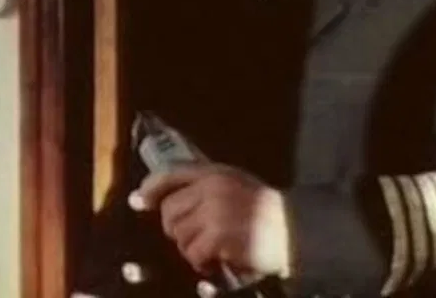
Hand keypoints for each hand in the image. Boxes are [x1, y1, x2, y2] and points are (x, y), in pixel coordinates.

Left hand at [130, 164, 289, 278]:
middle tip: (192, 239)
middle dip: (175, 229)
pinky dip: (200, 262)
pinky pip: (194, 252)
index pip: (170, 174)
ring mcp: (216, 212)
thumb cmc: (265, 210)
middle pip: (169, 210)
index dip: (151, 188)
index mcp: (215, 173)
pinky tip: (213, 263)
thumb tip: (158, 199)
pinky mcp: (221, 236)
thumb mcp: (235, 186)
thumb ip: (203, 189)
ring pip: (179, 234)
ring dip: (189, 248)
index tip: (139, 202)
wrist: (297, 229)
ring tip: (206, 252)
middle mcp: (212, 188)